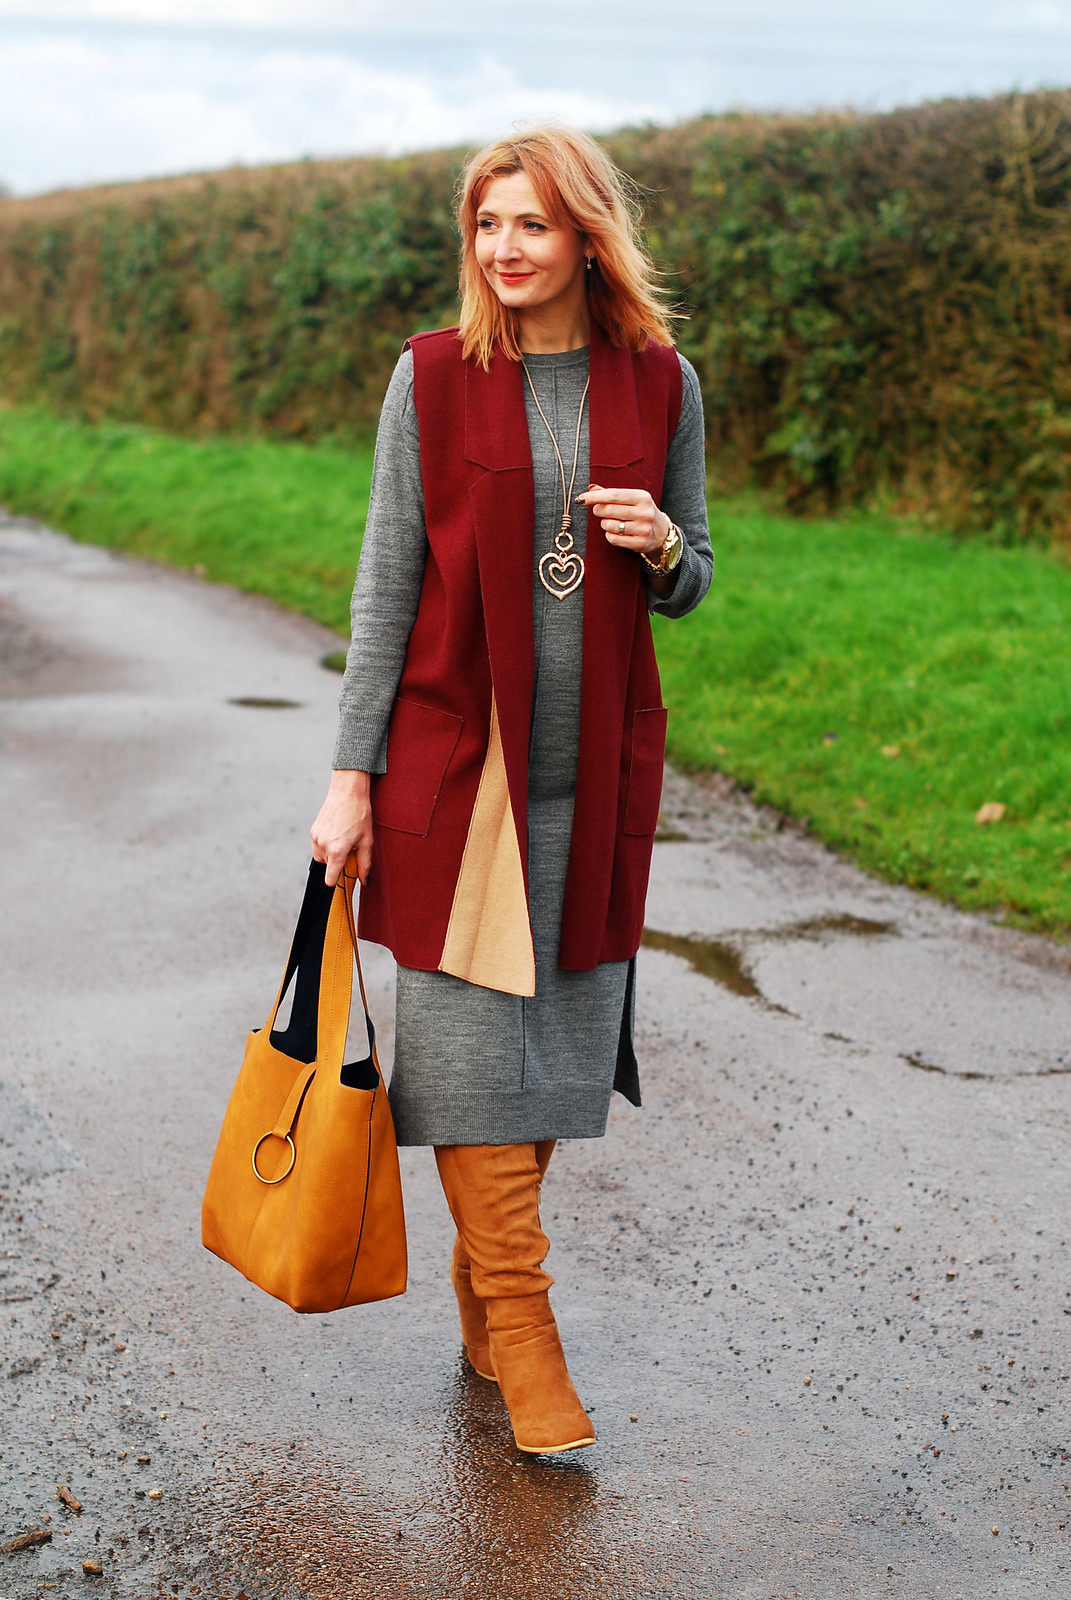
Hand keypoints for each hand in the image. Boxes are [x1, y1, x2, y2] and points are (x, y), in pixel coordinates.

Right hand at [310, 770, 372, 887]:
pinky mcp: (313, 831)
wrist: (347, 792)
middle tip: (350, 849)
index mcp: (336, 851)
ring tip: (343, 840)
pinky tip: (337, 834)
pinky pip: (317, 847)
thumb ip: (364, 864)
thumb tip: (365, 881)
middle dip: (338, 863)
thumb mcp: (367, 841)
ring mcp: (316, 838)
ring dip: (331, 855)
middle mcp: (323, 846)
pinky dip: (326, 845)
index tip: (343, 878)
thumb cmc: (360, 815)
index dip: (337, 881)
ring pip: (321, 858)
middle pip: (328, 867)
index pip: (329, 879)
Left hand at [576, 484, 669, 557]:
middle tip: (598, 510)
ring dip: (604, 524)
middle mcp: (644, 513)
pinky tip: (615, 532)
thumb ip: (611, 493)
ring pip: (610, 526)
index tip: (581, 499)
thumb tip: (591, 488)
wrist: (662, 533)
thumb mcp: (632, 499)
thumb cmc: (641, 512)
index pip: (613, 495)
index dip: (595, 497)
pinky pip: (614, 539)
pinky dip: (609, 535)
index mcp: (642, 497)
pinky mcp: (640, 543)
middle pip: (609, 510)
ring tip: (610, 522)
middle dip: (598, 510)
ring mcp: (643, 529)